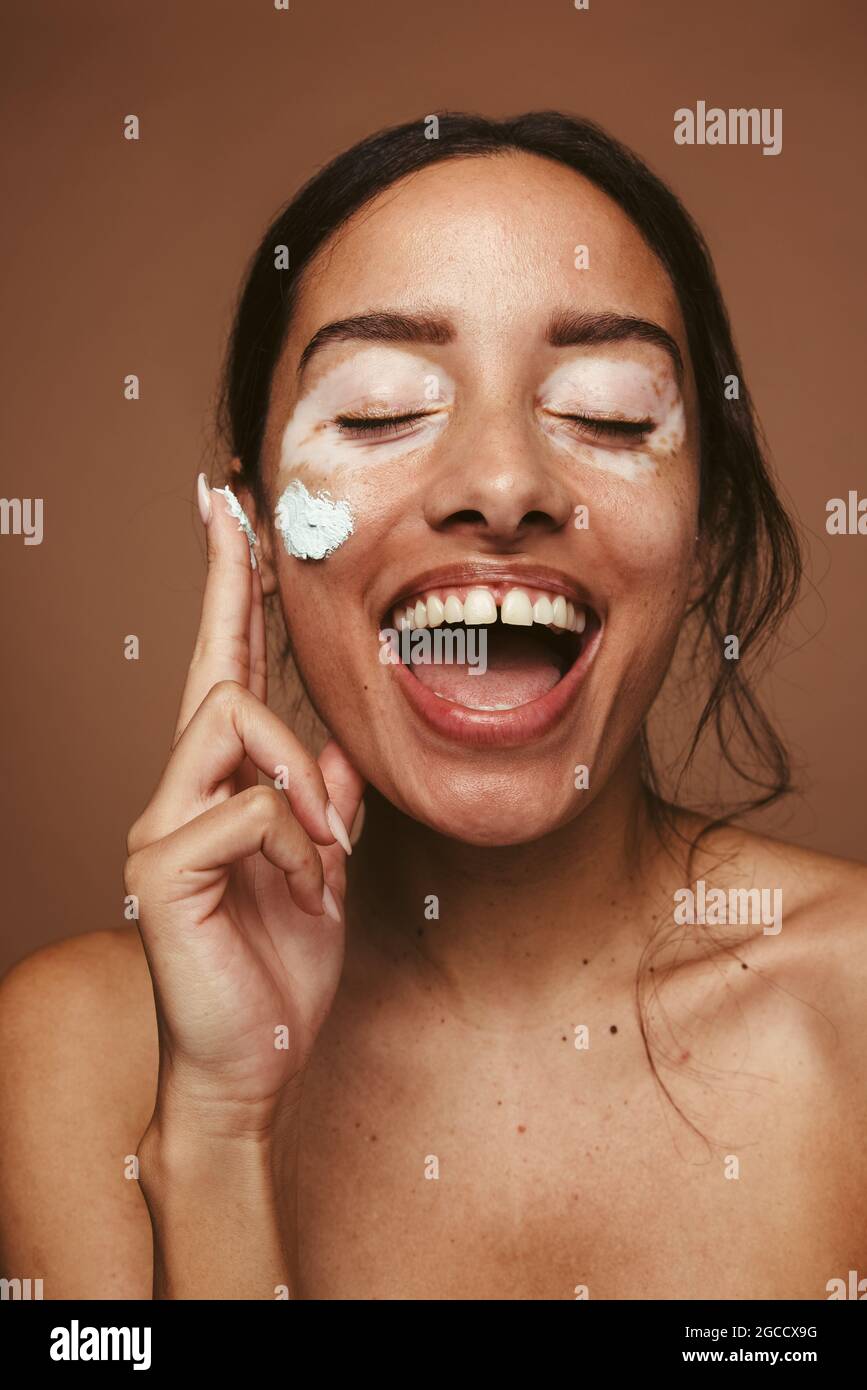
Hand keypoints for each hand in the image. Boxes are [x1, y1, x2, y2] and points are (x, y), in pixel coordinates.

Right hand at [125, 476, 363, 1139]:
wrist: (255, 1058)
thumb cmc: (283, 963)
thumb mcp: (326, 866)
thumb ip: (326, 797)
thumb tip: (334, 742)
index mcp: (220, 785)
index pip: (219, 666)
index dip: (226, 586)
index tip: (226, 510)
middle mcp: (178, 791)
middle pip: (214, 674)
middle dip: (242, 614)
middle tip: (258, 589)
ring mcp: (162, 824)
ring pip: (234, 724)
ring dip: (304, 786)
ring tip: (325, 854)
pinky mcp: (163, 865)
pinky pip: (250, 808)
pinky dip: (301, 845)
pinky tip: (306, 891)